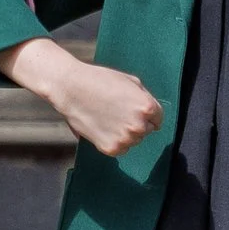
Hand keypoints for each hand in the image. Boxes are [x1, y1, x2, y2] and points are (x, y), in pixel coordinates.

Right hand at [0, 37, 161, 156]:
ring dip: (125, 133)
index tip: (132, 109)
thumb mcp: (131, 82)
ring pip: (133, 141)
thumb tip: (153, 115)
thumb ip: (145, 98)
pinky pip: (120, 148)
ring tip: (108, 118)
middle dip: (135, 123)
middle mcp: (139, 126)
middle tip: (116, 112)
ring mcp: (125, 139)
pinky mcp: (111, 149)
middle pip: (146, 131)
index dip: (145, 114)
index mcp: (147, 108)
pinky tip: (102, 127)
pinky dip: (113, 141)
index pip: (158, 119)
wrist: (70, 88)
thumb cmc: (100, 80)